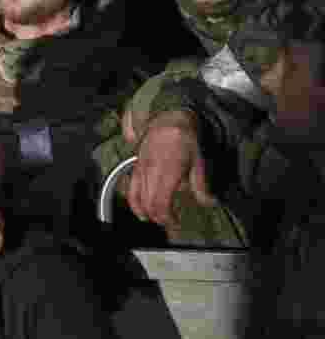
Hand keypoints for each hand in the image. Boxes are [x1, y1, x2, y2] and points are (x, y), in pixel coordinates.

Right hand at [127, 110, 215, 228]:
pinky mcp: (135, 165)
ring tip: (153, 218)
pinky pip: (130, 187)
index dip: (167, 218)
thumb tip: (208, 203)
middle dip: (157, 217)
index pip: (161, 203)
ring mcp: (140, 168)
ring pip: (136, 197)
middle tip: (169, 221)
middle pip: (148, 203)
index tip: (175, 222)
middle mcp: (150, 171)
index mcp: (167, 172)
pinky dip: (134, 200)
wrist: (167, 117)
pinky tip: (139, 208)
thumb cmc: (185, 138)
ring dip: (144, 211)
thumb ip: (201, 185)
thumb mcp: (199, 161)